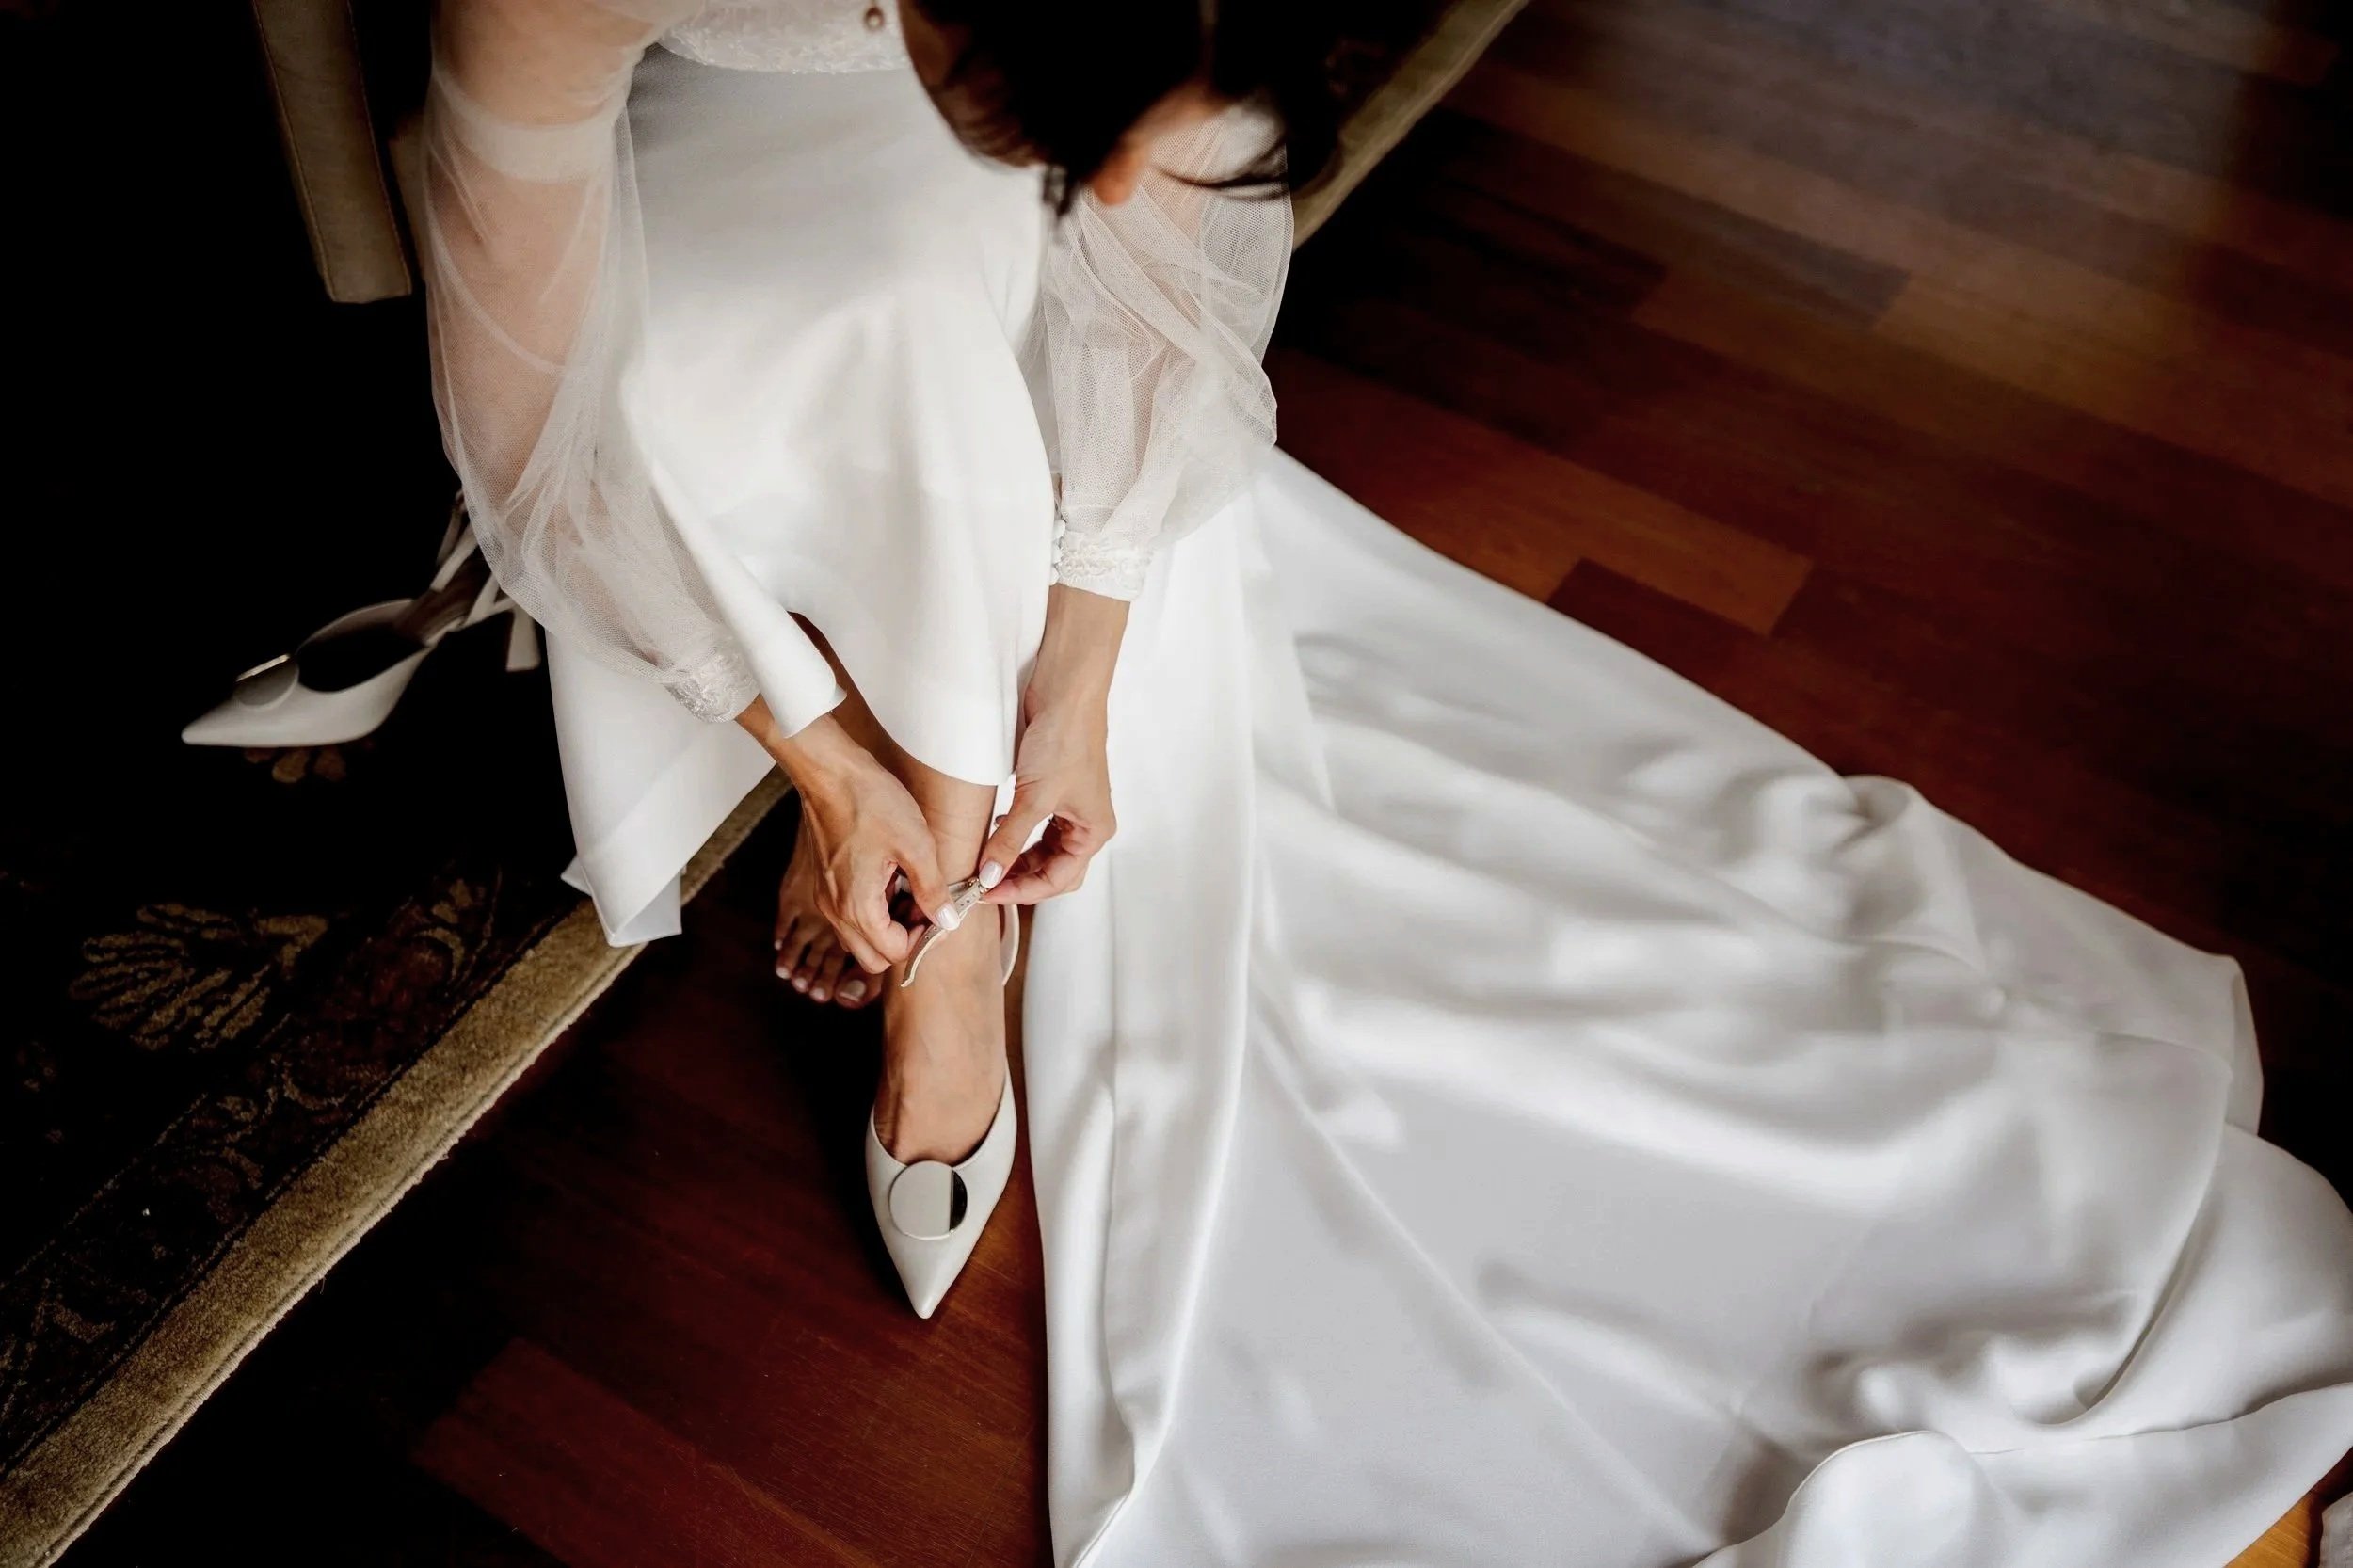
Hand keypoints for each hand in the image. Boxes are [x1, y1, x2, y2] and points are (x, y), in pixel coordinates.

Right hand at [748, 707, 948, 971]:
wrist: (831, 771)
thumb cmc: (871, 802)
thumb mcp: (916, 845)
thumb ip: (932, 890)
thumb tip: (947, 921)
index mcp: (857, 907)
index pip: (893, 954)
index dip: (921, 939)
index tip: (936, 911)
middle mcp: (835, 910)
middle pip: (872, 957)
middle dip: (902, 941)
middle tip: (923, 907)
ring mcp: (826, 898)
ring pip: (858, 939)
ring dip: (886, 928)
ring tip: (907, 890)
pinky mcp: (824, 884)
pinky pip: (849, 916)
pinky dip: (871, 911)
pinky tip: (889, 878)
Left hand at [978, 686, 1115, 904]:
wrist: (1064, 691)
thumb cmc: (1064, 739)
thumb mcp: (1033, 798)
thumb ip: (1009, 841)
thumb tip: (989, 876)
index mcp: (1093, 831)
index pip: (1058, 880)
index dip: (1022, 890)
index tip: (986, 891)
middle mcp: (1086, 824)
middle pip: (1053, 871)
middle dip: (1020, 880)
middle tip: (983, 884)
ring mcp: (1070, 808)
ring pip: (1043, 852)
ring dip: (1016, 860)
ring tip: (985, 865)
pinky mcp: (1053, 791)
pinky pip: (1036, 829)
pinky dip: (1016, 838)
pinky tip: (996, 835)